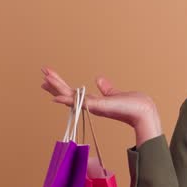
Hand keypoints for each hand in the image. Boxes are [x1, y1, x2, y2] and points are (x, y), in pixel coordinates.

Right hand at [40, 67, 162, 144]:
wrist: (143, 112)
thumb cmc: (133, 105)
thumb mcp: (115, 93)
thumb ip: (106, 88)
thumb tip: (98, 79)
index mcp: (94, 101)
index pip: (73, 92)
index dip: (61, 85)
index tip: (50, 77)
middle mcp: (90, 105)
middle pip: (68, 93)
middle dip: (55, 84)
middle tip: (42, 74)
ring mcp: (92, 106)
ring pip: (69, 96)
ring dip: (57, 87)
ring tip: (44, 77)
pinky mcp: (97, 107)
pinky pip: (79, 102)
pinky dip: (66, 100)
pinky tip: (55, 97)